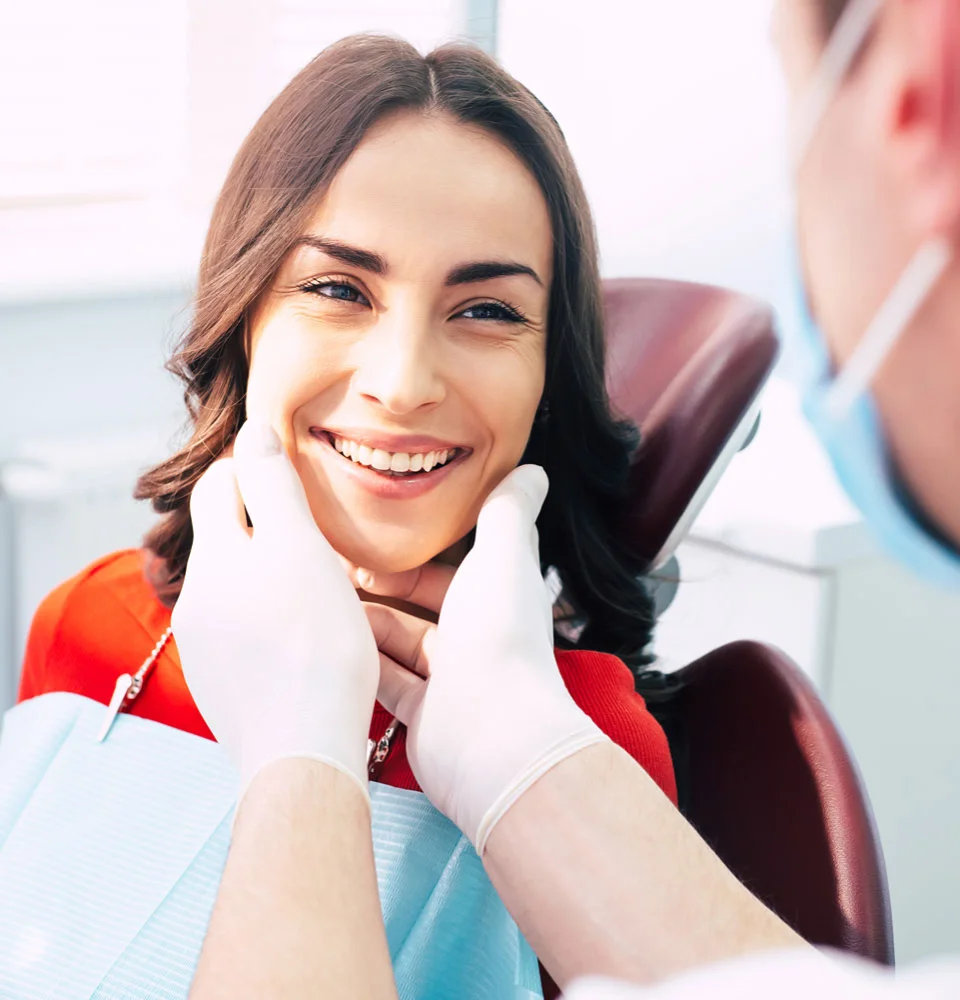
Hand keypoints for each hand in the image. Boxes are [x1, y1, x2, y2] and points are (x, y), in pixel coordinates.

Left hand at [172, 421, 378, 802]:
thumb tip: (252, 434)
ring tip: (314, 591)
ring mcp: (205, 648)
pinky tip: (301, 640)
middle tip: (312, 533)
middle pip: (224, 539)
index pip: (216, 488)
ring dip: (266, 576)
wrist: (304, 748)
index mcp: (213, 561)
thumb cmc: (314, 644)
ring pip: (234, 588)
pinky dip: (267, 621)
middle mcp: (197, 602)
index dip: (251, 472)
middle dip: (260, 525)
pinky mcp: (222, 686)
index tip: (290, 480)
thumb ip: (274, 486)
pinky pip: (240, 633)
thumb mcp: (300, 547)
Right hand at [359, 465, 608, 852]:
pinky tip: (330, 646)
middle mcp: (476, 637)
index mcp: (497, 597)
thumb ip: (508, 510)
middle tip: (334, 572)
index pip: (454, 567)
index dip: (415, 554)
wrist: (493, 735)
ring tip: (322, 605)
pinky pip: (387, 682)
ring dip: (365, 624)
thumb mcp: (502, 555)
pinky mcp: (425, 715)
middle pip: (419, 605)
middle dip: (380, 588)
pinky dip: (363, 664)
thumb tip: (533, 470)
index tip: (370, 540)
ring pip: (398, 642)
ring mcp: (451, 680)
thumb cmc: (498, 635)